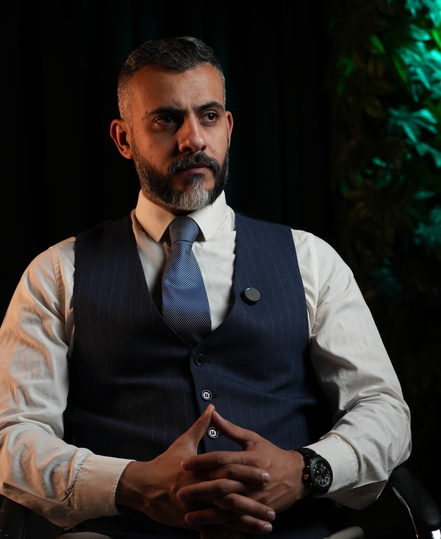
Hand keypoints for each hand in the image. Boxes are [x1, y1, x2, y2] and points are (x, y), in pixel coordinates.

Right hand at [115, 405, 274, 533]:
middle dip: (253, 506)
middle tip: (273, 510)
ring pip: (225, 519)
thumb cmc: (165, 463)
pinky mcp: (188, 522)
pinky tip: (245, 537)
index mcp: (200, 470)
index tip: (267, 475)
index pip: (229, 472)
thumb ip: (200, 426)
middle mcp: (198, 491)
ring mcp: (193, 509)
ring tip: (267, 527)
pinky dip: (229, 534)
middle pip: (230, 499)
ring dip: (247, 525)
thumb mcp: (183, 443)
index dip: (248, 474)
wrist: (142, 487)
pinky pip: (213, 530)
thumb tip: (212, 407)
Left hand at [178, 410, 308, 531]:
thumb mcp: (252, 438)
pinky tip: (205, 533)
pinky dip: (221, 530)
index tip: (184, 463)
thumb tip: (213, 413)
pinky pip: (237, 523)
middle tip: (180, 492)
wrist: (296, 475)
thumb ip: (230, 429)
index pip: (222, 459)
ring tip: (188, 516)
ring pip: (228, 508)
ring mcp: (256, 498)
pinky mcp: (258, 512)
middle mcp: (252, 480)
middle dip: (200, 490)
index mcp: (249, 459)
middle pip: (222, 485)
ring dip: (207, 514)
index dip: (202, 461)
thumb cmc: (271, 454)